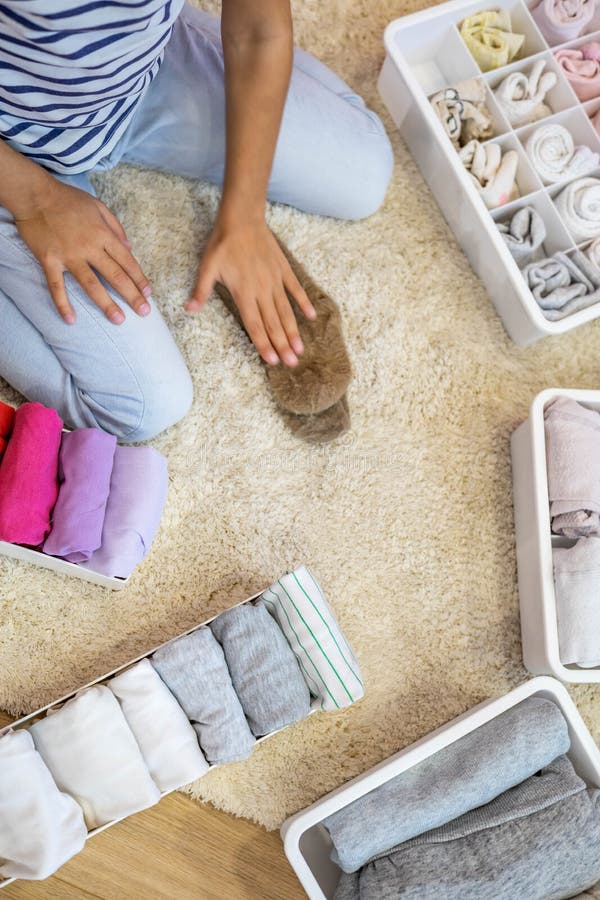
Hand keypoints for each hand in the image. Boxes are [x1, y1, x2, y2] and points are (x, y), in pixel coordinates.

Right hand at [14, 178, 151, 324]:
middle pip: (115, 276)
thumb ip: (116, 228)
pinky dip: (62, 304)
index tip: (148, 294)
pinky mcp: (49, 261)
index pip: (127, 261)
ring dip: (106, 304)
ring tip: (119, 320)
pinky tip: (71, 320)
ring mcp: (68, 256)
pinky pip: (56, 286)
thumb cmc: (68, 199)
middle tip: (144, 312)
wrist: (34, 194)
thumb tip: (130, 248)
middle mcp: (89, 247)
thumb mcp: (98, 206)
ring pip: (91, 285)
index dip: (139, 279)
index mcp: (103, 234)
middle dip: (132, 296)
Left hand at [185, 217, 315, 366]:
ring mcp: (275, 280)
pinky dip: (303, 303)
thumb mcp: (207, 267)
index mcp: (244, 293)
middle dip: (282, 346)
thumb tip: (188, 310)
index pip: (255, 325)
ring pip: (286, 311)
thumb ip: (201, 291)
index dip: (263, 344)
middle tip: (292, 364)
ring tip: (300, 349)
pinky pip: (295, 289)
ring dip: (293, 331)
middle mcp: (262, 290)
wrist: (242, 217)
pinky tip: (311, 316)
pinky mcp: (283, 270)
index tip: (272, 360)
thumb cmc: (222, 243)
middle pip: (273, 324)